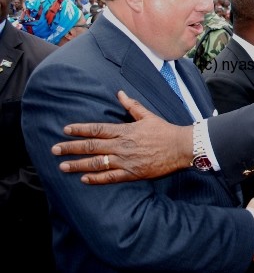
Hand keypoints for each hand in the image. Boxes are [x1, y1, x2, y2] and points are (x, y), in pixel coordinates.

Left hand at [51, 90, 193, 183]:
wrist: (180, 147)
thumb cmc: (164, 130)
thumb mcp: (147, 115)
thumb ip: (132, 106)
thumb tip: (120, 93)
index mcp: (124, 130)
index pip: (97, 129)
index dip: (80, 129)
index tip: (65, 130)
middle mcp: (121, 145)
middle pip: (91, 146)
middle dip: (71, 148)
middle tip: (55, 149)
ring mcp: (126, 160)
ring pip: (96, 163)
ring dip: (78, 164)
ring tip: (63, 166)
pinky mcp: (132, 173)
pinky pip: (110, 177)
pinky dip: (96, 178)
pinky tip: (84, 179)